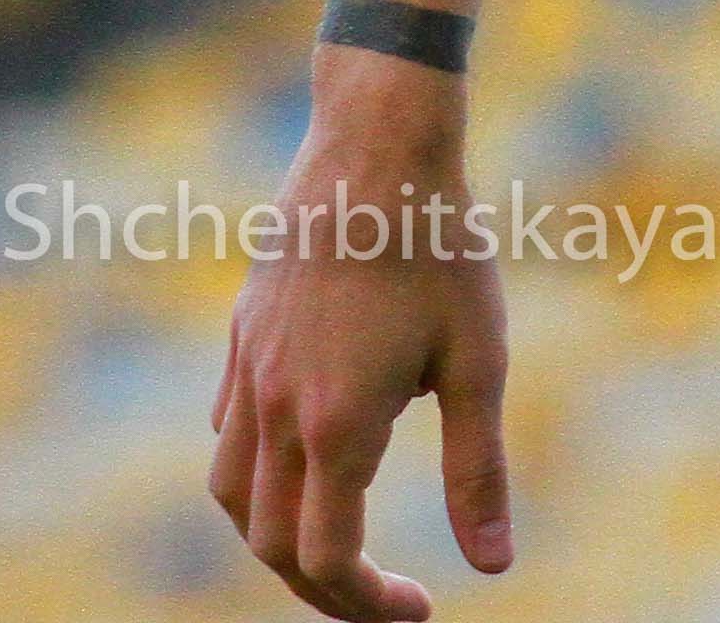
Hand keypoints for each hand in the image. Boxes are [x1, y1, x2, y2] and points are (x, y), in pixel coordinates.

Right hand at [210, 92, 512, 619]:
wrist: (376, 142)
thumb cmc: (440, 248)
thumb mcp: (478, 361)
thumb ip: (478, 470)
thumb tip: (492, 566)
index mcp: (338, 425)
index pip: (328, 558)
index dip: (367, 606)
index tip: (417, 611)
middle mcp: (277, 406)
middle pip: (270, 542)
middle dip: (320, 590)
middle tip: (379, 600)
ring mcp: (249, 368)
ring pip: (230, 490)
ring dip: (273, 538)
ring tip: (330, 547)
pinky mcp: (243, 332)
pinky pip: (226, 428)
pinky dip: (253, 471)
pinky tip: (301, 460)